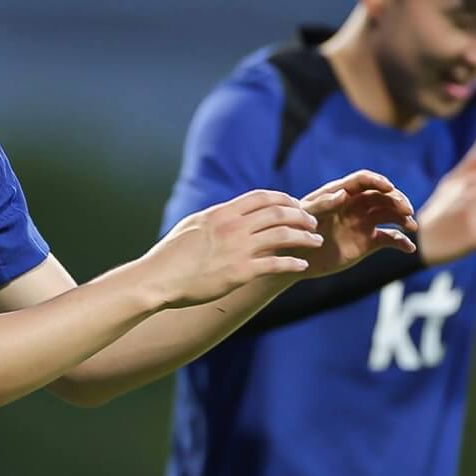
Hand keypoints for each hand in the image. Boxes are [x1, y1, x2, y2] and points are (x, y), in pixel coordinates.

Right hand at [145, 189, 323, 306]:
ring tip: (316, 241)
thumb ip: (216, 218)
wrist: (159, 279)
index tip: (295, 204)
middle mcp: (233, 227)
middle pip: (279, 213)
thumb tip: (229, 213)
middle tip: (312, 222)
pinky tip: (301, 265)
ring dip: (305, 237)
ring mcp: (239, 249)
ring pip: (283, 235)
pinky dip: (293, 262)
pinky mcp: (241, 272)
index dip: (284, 199)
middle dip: (301, 216)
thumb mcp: (194, 226)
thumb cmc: (171, 255)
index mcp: (222, 213)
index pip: (262, 197)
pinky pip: (276, 263)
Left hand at [298, 170, 417, 276]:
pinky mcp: (368, 241)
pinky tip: (410, 249)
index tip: (390, 188)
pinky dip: (401, 242)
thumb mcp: (306, 217)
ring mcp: (364, 222)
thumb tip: (343, 194)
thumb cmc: (296, 232)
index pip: (364, 181)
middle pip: (383, 196)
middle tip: (407, 211)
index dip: (378, 182)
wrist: (296, 257)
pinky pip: (390, 238)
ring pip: (390, 215)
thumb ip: (323, 205)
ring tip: (411, 227)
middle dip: (397, 200)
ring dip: (403, 218)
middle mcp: (356, 205)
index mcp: (341, 192)